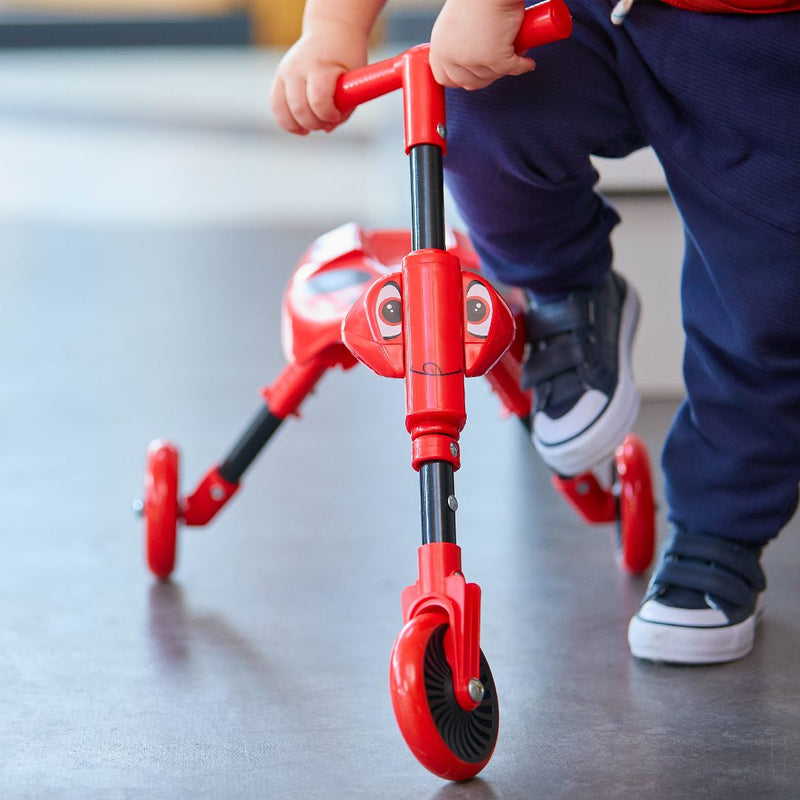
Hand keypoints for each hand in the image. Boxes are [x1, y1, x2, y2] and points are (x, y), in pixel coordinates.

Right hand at [270, 19, 368, 134]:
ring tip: (312, 126)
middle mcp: (297, 68)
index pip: (319, 101)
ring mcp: (285, 72)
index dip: (329, 115)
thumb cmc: (347, 59)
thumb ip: (344, 109)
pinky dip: (287, 121)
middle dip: (315, 123)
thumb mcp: (354, 81)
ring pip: (282, 111)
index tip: (337, 114)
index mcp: (320, 66)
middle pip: (299, 109)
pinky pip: (276, 106)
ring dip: (299, 125)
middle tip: (326, 121)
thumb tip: (326, 129)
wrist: (332, 30)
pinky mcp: (279, 78)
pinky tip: (300, 126)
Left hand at [429, 0, 534, 89]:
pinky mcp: (494, 58)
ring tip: (514, 51)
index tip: (474, 76)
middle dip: (486, 76)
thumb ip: (458, 43)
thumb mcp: (456, 23)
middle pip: (470, 82)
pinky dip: (522, 66)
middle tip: (498, 65)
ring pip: (493, 76)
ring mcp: (472, 60)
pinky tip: (527, 62)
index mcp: (440, 47)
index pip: (445, 78)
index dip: (461, 79)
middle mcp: (452, 56)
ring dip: (505, 68)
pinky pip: (512, 68)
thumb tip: (473, 64)